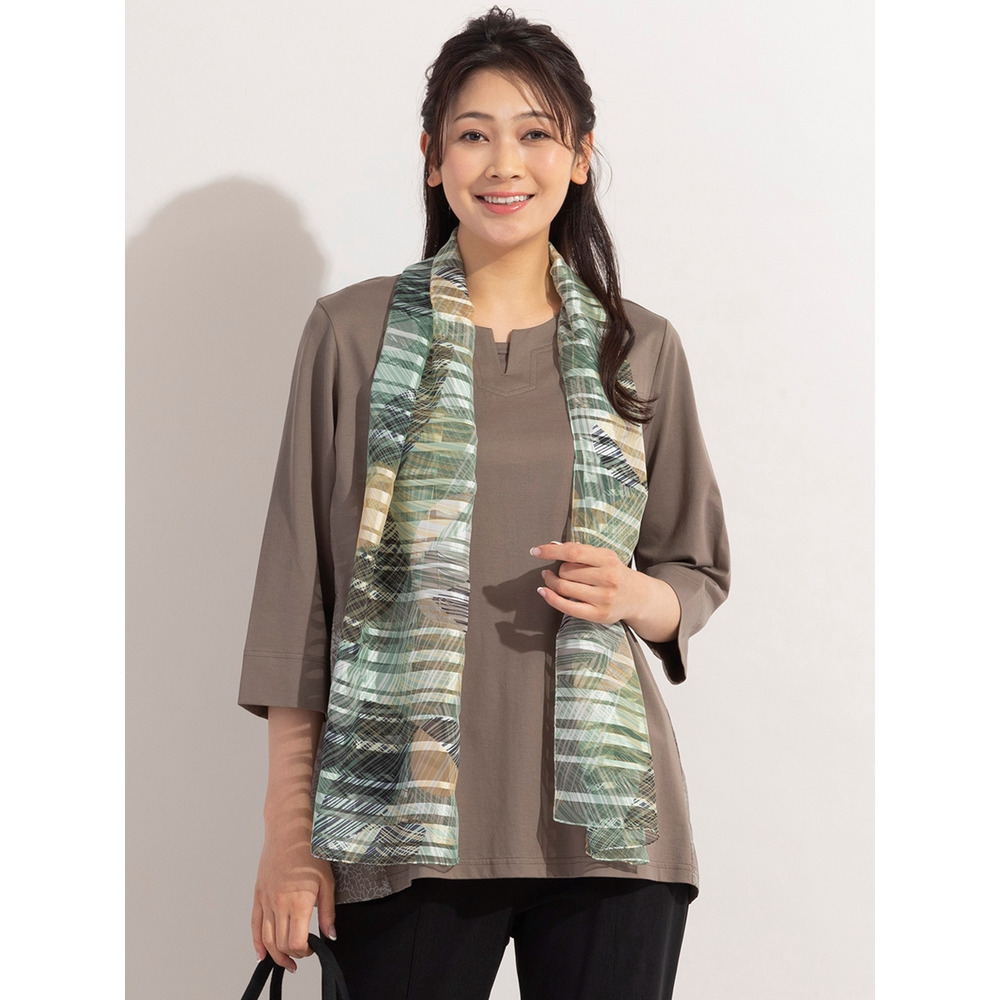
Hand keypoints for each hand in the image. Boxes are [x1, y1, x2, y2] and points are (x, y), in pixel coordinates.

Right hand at [252, 830, 336, 971]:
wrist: (289, 832)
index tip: (312, 948)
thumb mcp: (327, 882)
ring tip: (285, 961)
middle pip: (281, 943)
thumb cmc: (311, 853)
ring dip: (275, 955)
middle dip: (292, 954)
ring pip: (266, 938)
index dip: (305, 951)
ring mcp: (266, 901)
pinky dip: (257, 943)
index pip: (296, 942)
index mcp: (298, 903)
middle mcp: (279, 905)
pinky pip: (255, 925)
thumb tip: (331, 935)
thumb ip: (328, 912)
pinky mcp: (258, 896)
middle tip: (302, 954)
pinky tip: (262, 954)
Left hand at [530, 541, 680, 642]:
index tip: (535, 551)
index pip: (574, 552)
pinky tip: (543, 591)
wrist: (637, 597)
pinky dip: (550, 598)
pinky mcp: (598, 614)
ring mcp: (603, 598)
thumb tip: (552, 546)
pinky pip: (566, 606)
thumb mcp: (603, 557)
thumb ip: (580, 551)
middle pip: (566, 571)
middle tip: (562, 571)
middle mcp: (608, 578)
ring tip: (551, 579)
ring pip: (564, 587)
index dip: (551, 551)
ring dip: (551, 582)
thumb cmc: (614, 573)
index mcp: (608, 559)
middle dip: (559, 570)